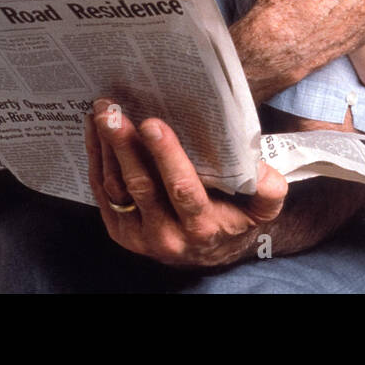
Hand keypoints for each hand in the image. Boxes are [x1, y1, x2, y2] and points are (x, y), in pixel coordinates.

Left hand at [84, 98, 287, 267]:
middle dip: (124, 146)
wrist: (213, 254)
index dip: (166, 157)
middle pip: (141, 187)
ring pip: (116, 189)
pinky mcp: (121, 232)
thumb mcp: (265, 208)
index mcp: (203, 227)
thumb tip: (259, 166)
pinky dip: (97, 162)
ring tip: (101, 113)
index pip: (182, 190)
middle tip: (113, 111)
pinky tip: (94, 134)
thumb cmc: (238, 219)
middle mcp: (167, 236)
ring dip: (106, 149)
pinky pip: (103, 195)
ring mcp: (139, 236)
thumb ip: (269, 188)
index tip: (153, 124)